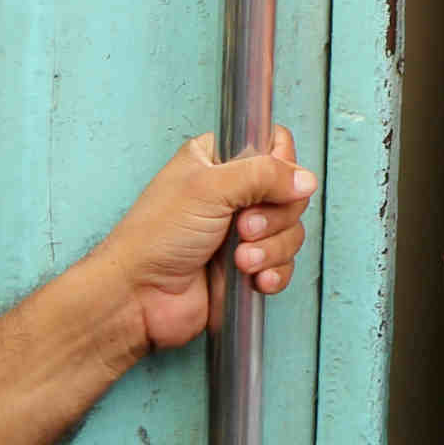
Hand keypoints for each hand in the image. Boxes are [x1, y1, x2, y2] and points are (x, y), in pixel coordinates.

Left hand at [89, 125, 313, 357]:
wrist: (138, 297)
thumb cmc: (156, 236)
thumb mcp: (209, 188)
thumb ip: (263, 174)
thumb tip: (305, 179)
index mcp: (218, 160)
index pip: (274, 147)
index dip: (280, 168)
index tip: (266, 186)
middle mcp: (233, 194)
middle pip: (289, 193)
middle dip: (273, 217)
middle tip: (242, 228)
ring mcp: (241, 233)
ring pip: (290, 231)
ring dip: (270, 249)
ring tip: (240, 260)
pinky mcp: (246, 268)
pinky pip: (283, 265)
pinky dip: (274, 272)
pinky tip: (254, 279)